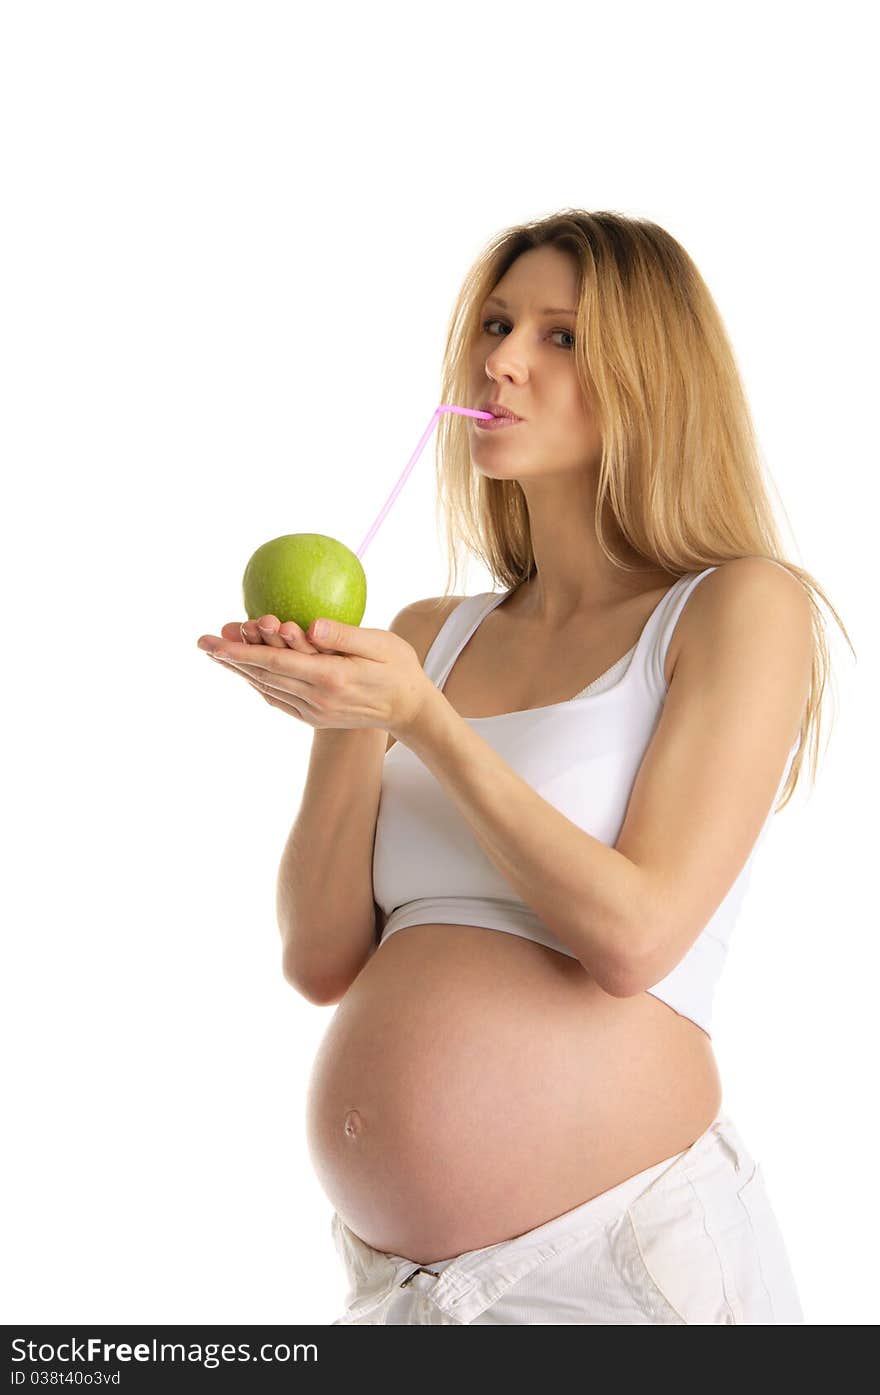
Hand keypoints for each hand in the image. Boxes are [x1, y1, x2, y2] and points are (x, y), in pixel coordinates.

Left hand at [197, 613, 433, 735]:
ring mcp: (314, 712)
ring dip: (241, 671)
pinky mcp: (315, 718)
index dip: (241, 653)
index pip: (275, 662)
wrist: (412, 710)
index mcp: (331, 678)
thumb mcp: (380, 643)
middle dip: (230, 659)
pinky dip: (259, 684)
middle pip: (263, 676)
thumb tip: (310, 626)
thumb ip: (343, 635)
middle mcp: (317, 699)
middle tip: (202, 641)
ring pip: (267, 688)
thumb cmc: (399, 667)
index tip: (215, 642)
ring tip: (216, 653)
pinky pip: (279, 699)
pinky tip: (247, 673)